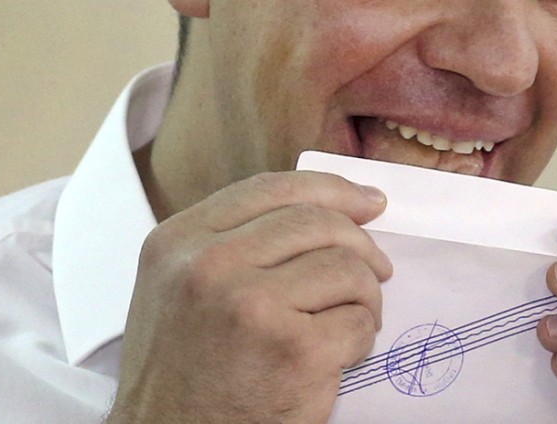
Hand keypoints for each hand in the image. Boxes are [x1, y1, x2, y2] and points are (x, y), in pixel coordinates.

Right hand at [107, 171, 391, 423]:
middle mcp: (209, 265)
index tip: (369, 201)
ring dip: (365, 296)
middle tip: (377, 270)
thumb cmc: (185, 370)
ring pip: (347, 268)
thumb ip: (238, 239)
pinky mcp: (293, 350)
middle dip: (361, 245)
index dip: (333, 189)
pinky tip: (337, 356)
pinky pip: (357, 320)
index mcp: (179, 241)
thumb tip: (336, 206)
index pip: (273, 188)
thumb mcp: (183, 284)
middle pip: (317, 222)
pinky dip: (360, 338)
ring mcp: (251, 306)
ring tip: (351, 320)